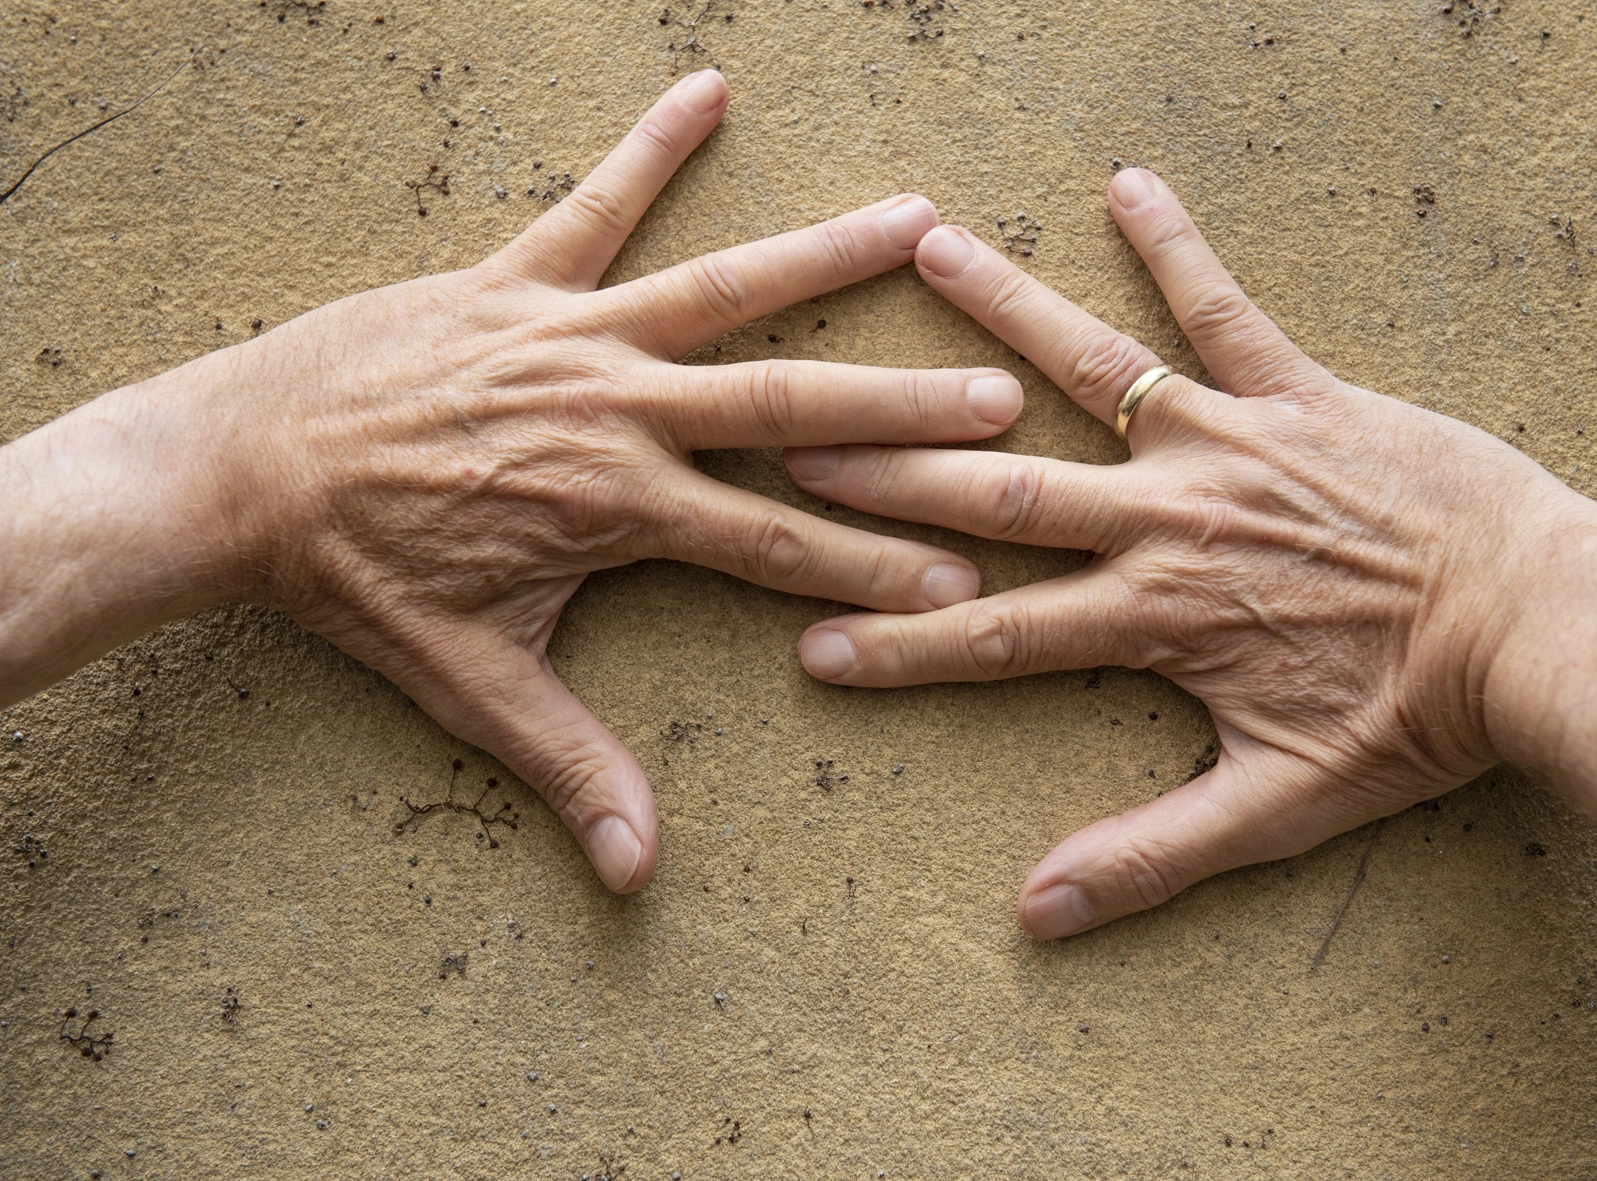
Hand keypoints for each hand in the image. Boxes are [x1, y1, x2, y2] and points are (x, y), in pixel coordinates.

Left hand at [0, 71, 1023, 893]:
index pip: (776, 544)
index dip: (876, 565)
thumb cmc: (354, 582)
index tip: (965, 572)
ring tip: (916, 221)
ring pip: (721, 292)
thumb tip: (636, 870)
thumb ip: (566, 764)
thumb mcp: (470, 680)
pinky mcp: (509, 282)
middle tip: (998, 397)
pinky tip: (706, 90)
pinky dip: (649, 149)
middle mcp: (615, 411)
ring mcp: (567, 336)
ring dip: (824, 257)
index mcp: (618, 509)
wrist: (238, 475)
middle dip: (901, 409)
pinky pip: (591, 207)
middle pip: (787, 406)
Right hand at [784, 167, 1596, 937]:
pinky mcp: (1298, 397)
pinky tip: (1128, 186)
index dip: (899, 645)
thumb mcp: (1280, 805)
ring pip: (1089, 371)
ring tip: (921, 248)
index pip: (996, 636)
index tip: (813, 643)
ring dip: (998, 313)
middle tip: (800, 439)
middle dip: (893, 472)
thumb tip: (1036, 912)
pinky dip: (1175, 248)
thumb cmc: (1420, 720)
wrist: (1544, 629)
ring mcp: (1229, 446)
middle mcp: (1169, 519)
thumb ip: (1151, 855)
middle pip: (1003, 493)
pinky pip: (1223, 313)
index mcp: (1156, 618)